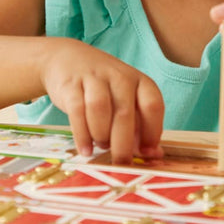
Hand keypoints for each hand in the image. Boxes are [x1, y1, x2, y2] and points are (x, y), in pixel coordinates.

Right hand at [40, 38, 164, 163]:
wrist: (68, 59)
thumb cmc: (105, 88)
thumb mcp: (127, 101)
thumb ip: (140, 127)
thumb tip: (155, 156)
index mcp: (140, 81)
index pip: (153, 106)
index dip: (152, 132)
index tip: (147, 154)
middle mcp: (120, 77)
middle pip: (125, 114)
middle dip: (123, 145)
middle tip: (120, 164)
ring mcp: (95, 78)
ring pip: (100, 109)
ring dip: (101, 135)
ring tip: (101, 146)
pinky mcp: (71, 84)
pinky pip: (77, 111)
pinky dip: (82, 135)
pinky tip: (85, 149)